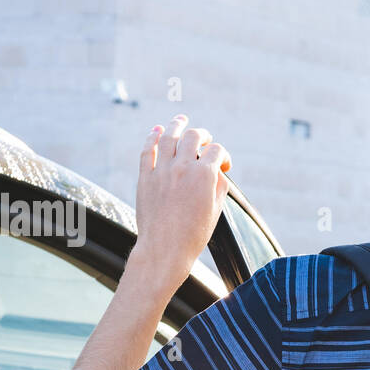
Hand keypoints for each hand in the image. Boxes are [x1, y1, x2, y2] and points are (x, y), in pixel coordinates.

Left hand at [130, 114, 231, 291]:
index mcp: (204, 176)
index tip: (224, 166)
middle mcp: (182, 168)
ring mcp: (162, 171)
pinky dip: (152, 137)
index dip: (223, 156)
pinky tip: (156, 131)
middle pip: (193, 137)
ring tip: (181, 120)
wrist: (164, 250)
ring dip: (176, 126)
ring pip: (168, 137)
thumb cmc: (193, 235)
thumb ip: (219, 187)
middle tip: (205, 138)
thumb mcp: (215, 211)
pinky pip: (147, 150)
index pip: (217, 151)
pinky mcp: (145, 178)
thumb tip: (217, 172)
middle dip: (203, 135)